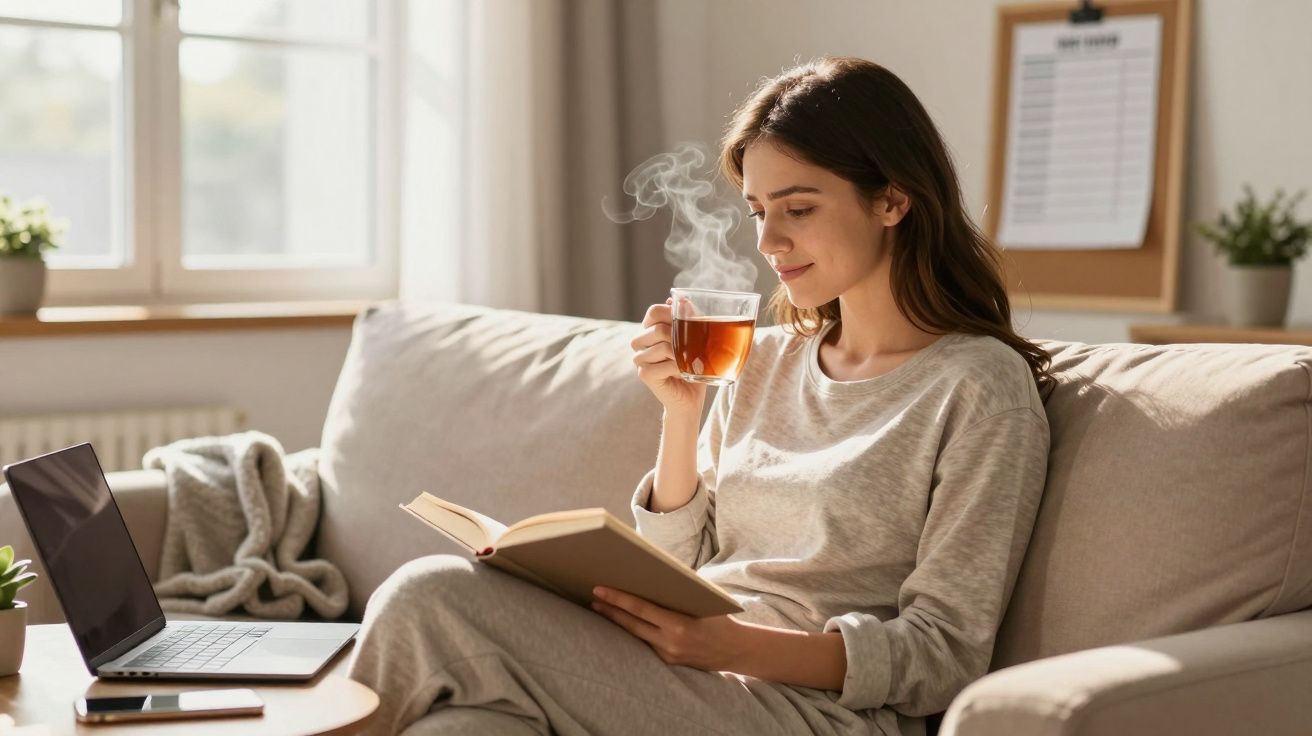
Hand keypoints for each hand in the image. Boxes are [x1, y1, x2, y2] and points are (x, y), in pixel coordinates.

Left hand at [591, 586, 746, 671]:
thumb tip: (651, 575)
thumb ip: (678, 592)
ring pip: (636, 635)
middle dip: (610, 610)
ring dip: (617, 621)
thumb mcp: (701, 600)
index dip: (617, 599)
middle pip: (631, 624)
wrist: (736, 650)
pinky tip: (622, 622)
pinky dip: (633, 632)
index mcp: (679, 624)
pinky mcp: (669, 662)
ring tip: (601, 608)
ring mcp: (669, 655)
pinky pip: (647, 644)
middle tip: (593, 597)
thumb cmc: (719, 618)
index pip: (640, 609)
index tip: (600, 590)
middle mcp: (671, 642)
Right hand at [630, 299, 706, 413]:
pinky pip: (663, 365)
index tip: (688, 323)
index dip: (671, 313)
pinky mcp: (644, 375)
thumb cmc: (693, 366)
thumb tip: (678, 298)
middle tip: (692, 347)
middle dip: (679, 336)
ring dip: (681, 355)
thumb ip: (687, 318)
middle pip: (656, 328)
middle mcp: (640, 343)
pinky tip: (683, 373)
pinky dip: (678, 368)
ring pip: (661, 347)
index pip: (653, 311)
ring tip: (688, 362)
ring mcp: (640, 359)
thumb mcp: (694, 338)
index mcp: (649, 330)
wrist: (690, 397)